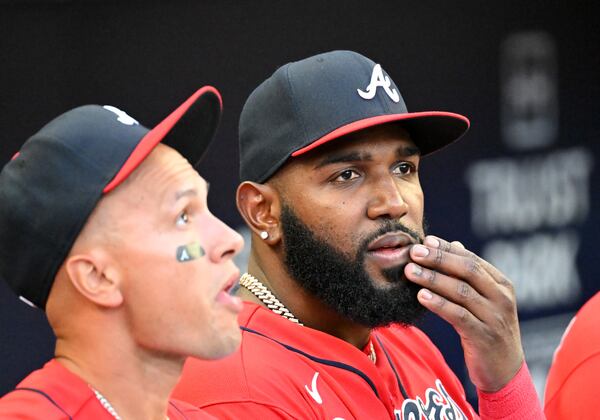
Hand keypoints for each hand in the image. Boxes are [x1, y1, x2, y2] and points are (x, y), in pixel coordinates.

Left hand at [404, 235, 523, 391]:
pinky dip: (439, 304)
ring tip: (410, 271)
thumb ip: (470, 274)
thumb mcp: (484, 300)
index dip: (447, 249)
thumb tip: (454, 244)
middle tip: (414, 252)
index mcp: (501, 284)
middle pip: (467, 271)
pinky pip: (458, 316)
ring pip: (461, 291)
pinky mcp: (484, 336)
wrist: (505, 371)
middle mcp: (501, 297)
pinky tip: (421, 296)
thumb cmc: (488, 329)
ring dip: (432, 279)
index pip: (471, 259)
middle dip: (438, 259)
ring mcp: (494, 317)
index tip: (425, 240)